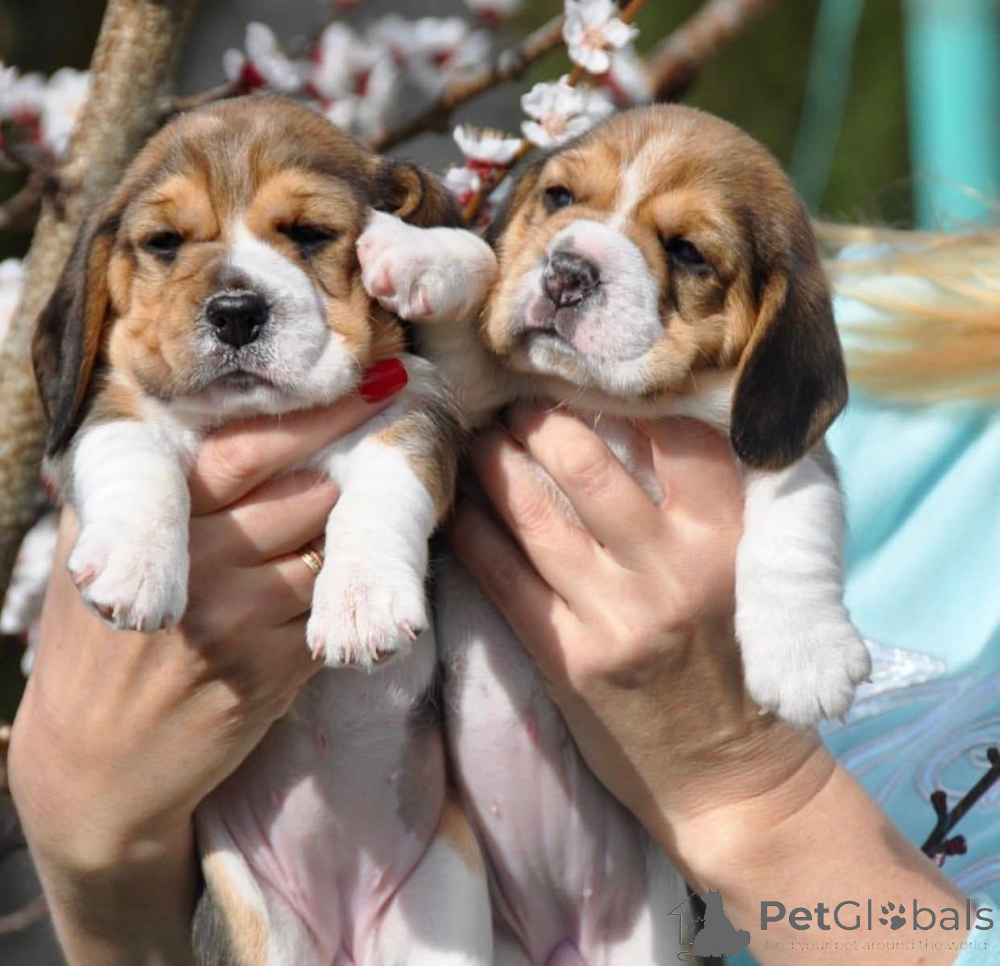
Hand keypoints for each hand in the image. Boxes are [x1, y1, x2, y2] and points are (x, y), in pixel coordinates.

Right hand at [8, 379, 402, 962]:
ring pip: (328, 552)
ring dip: (345, 537)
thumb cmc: (94, 648)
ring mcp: (236, 621)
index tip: (381, 382)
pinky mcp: (271, 671)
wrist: (93, 769)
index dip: (322, 415)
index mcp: (148, 520)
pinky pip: (327, 610)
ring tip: (347, 522)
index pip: (248, 450)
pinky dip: (334, 595)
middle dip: (346, 472)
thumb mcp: (86, 561)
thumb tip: (188, 418)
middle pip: (306, 496)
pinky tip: (325, 589)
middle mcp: (194, 565)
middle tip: (384, 445)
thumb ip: (136, 496)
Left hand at [446, 407, 821, 862]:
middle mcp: (672, 570)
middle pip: (585, 464)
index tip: (589, 367)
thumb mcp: (749, 575)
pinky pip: (503, 578)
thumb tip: (634, 421)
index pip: (679, 436)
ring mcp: (615, 617)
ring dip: (494, 464)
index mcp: (729, 540)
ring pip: (534, 514)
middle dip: (537, 419)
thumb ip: (708, 505)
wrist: (730, 776)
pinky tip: (456, 505)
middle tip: (513, 397)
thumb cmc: (742, 664)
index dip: (627, 390)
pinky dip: (473, 534)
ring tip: (477, 436)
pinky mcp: (568, 660)